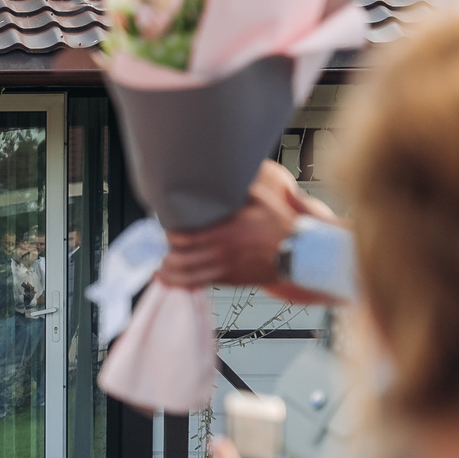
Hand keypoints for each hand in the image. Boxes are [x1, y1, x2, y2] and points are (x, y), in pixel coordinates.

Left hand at [158, 161, 309, 290]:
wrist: (300, 253)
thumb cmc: (281, 225)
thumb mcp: (260, 199)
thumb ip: (238, 188)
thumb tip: (224, 173)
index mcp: (226, 232)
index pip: (186, 236)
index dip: (170, 233)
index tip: (166, 226)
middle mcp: (222, 253)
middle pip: (180, 257)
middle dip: (165, 252)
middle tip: (159, 246)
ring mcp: (225, 269)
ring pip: (186, 275)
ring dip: (167, 272)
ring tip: (158, 266)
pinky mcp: (229, 280)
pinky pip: (198, 284)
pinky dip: (180, 283)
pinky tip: (170, 280)